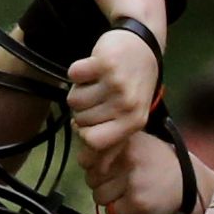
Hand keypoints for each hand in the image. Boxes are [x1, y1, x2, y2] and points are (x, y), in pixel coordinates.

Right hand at [67, 28, 158, 153]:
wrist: (141, 44)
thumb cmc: (134, 84)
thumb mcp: (132, 115)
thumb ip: (113, 141)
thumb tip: (94, 169)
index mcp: (134, 121)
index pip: (93, 141)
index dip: (85, 132)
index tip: (91, 122)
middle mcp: (127, 103)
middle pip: (80, 120)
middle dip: (83, 110)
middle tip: (99, 96)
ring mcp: (115, 82)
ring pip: (73, 100)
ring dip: (79, 90)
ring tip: (97, 82)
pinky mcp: (103, 61)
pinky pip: (73, 76)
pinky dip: (78, 72)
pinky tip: (94, 68)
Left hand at [80, 130, 187, 213]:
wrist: (188, 182)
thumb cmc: (157, 161)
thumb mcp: (137, 141)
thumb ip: (109, 139)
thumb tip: (75, 126)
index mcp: (127, 142)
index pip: (87, 156)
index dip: (91, 165)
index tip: (104, 166)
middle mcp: (129, 160)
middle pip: (91, 178)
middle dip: (101, 183)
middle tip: (120, 181)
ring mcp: (134, 182)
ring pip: (99, 197)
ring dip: (110, 198)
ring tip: (128, 191)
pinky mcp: (138, 203)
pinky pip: (113, 213)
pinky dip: (121, 211)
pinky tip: (135, 201)